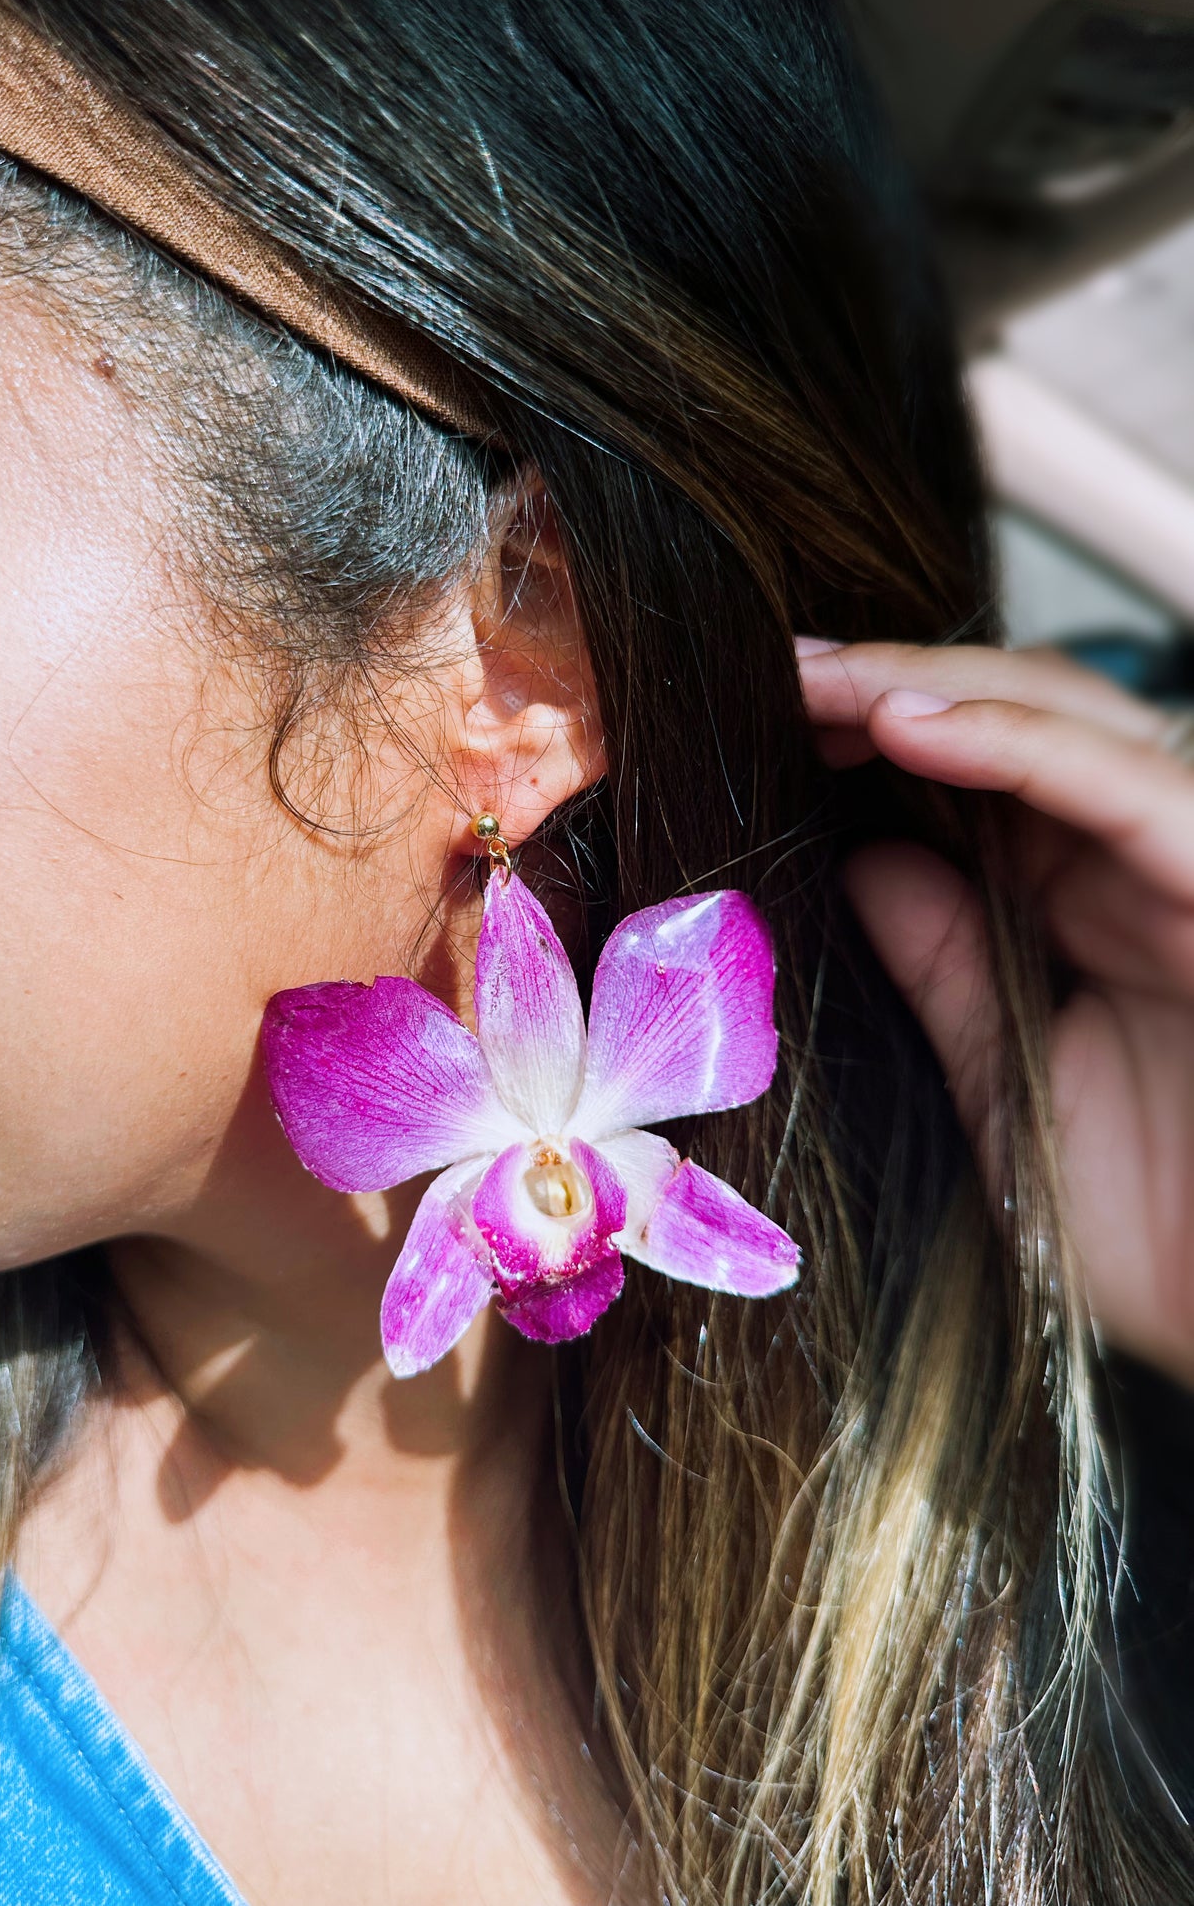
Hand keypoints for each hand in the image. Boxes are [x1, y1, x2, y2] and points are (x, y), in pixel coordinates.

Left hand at [797, 637, 1193, 1388]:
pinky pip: (1129, 788)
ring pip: (1069, 720)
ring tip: (816, 679)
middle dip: (884, 687)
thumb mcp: (1009, 1093)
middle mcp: (1134, 867)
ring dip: (933, 684)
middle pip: (1012, 719)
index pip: (972, 780)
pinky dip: (1022, 742)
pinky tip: (911, 722)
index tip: (758, 724)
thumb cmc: (1164, 1234)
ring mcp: (1185, 867)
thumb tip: (866, 863)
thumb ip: (947, 973)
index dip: (869, 737)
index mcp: (1081, 906)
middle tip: (770, 673)